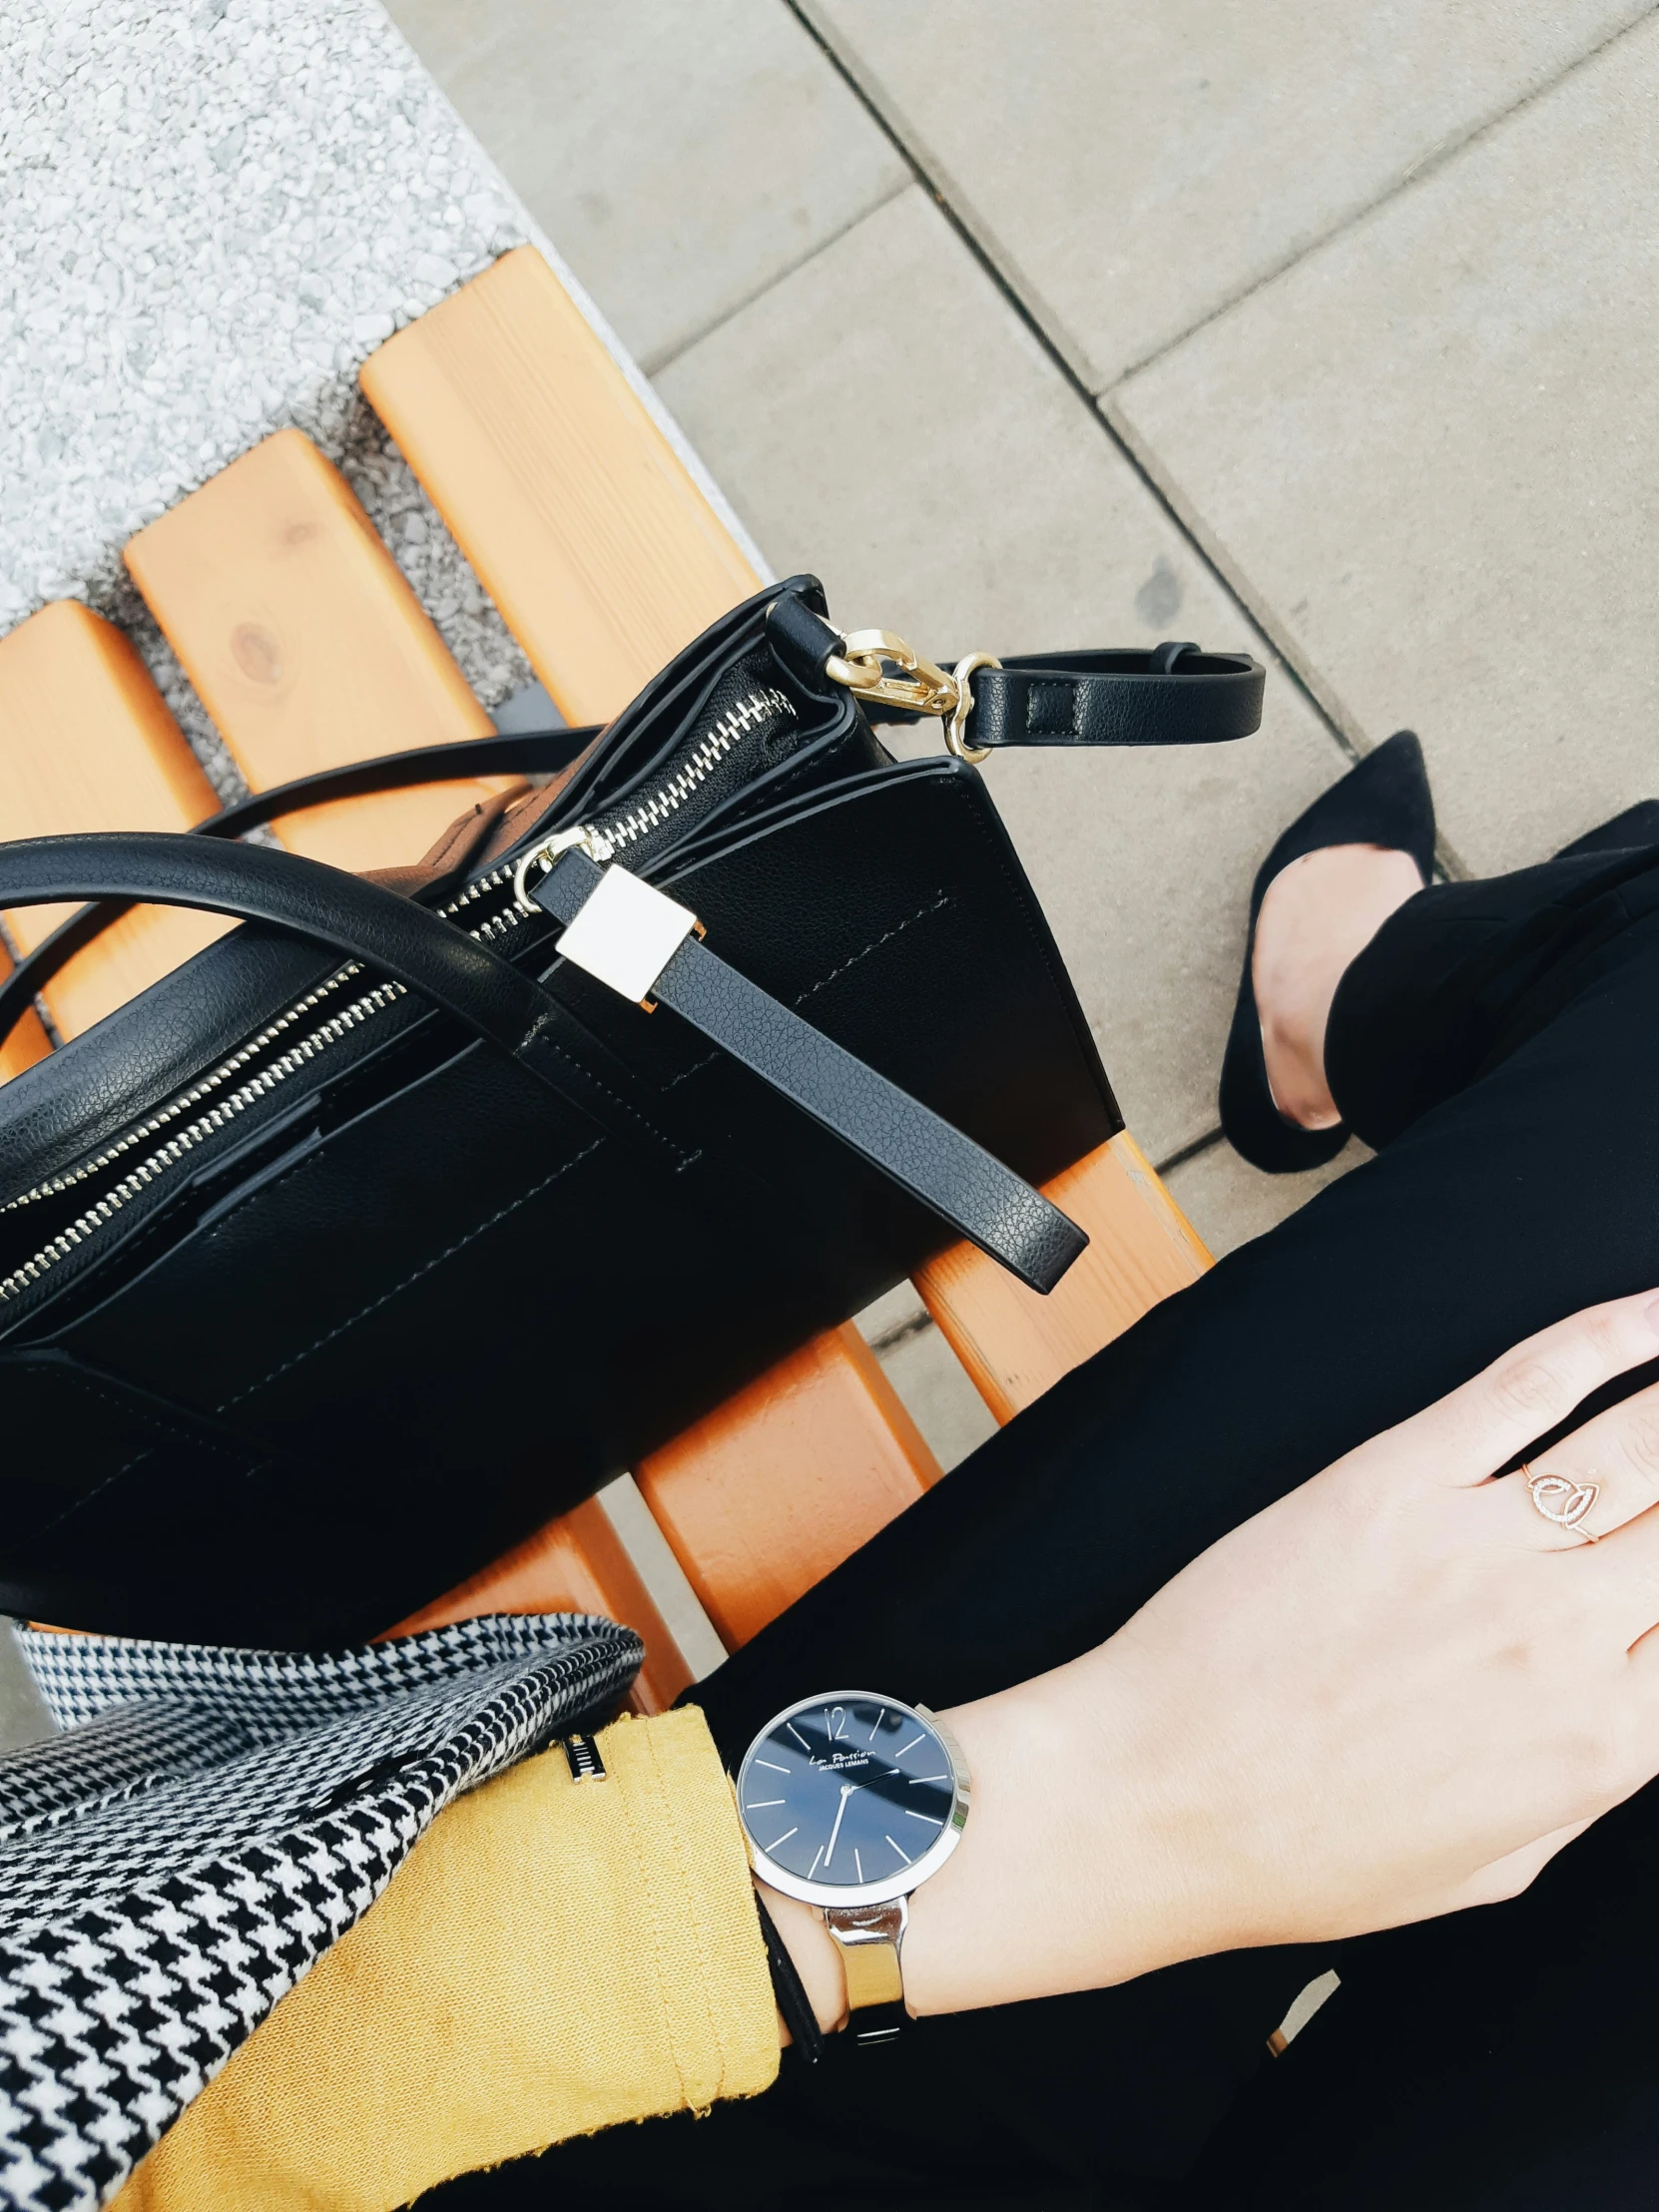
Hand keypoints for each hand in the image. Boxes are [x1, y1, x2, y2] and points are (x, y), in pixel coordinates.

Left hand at [771, 1290, 1658, 2024]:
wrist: (1160, 1796)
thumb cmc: (1304, 1845)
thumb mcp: (1495, 1864)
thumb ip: (1593, 1779)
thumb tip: (1640, 1706)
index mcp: (1600, 1743)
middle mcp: (1563, 1636)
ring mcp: (1481, 1545)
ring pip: (1648, 1441)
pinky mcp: (1395, 1476)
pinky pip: (1530, 1384)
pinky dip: (1611, 1336)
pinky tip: (1652, 1314)